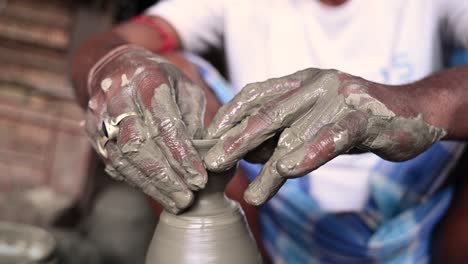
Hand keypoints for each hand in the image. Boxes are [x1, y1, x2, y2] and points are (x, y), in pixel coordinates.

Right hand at [85, 45, 206, 213]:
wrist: (113, 65)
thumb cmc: (158, 79)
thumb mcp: (184, 87)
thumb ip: (193, 118)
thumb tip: (205, 155)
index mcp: (148, 80)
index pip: (164, 123)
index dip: (181, 155)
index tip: (199, 179)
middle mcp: (119, 96)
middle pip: (138, 144)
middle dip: (164, 176)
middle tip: (187, 199)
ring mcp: (100, 113)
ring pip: (122, 157)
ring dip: (149, 185)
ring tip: (174, 202)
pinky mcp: (90, 129)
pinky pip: (110, 160)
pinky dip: (133, 179)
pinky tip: (154, 191)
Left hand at [204, 68, 445, 204]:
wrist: (409, 112)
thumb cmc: (353, 118)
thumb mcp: (314, 118)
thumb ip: (284, 130)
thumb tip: (247, 154)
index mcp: (300, 81)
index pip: (256, 94)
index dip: (230, 115)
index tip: (208, 138)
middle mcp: (316, 84)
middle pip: (269, 114)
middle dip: (238, 140)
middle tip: (214, 163)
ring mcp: (340, 98)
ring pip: (297, 133)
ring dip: (271, 167)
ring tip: (251, 194)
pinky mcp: (364, 118)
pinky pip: (333, 137)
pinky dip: (310, 153)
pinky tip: (289, 171)